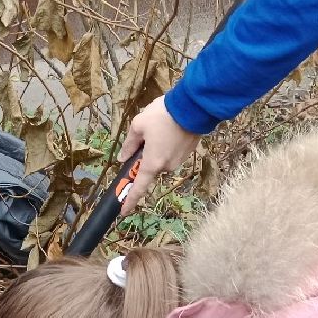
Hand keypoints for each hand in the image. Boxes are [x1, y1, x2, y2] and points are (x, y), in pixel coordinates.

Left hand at [118, 95, 201, 214]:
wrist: (194, 105)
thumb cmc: (163, 115)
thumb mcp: (139, 125)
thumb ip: (129, 144)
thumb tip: (123, 158)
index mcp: (152, 164)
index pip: (139, 187)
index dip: (130, 200)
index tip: (123, 211)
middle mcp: (167, 167)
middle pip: (150, 168)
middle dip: (145, 157)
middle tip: (144, 137)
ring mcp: (179, 161)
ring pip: (162, 159)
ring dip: (157, 149)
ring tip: (160, 127)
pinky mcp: (188, 152)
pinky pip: (172, 152)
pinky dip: (168, 144)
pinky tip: (170, 128)